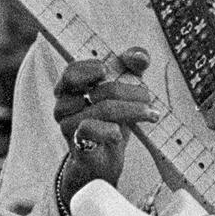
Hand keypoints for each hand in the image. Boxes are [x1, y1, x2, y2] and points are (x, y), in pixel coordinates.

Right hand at [54, 47, 159, 199]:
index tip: (108, 70)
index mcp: (69, 89)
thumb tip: (141, 56)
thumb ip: (130, 68)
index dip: (90, 67)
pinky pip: (90, 130)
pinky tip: (120, 133)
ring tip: (151, 114)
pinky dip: (109, 130)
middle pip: (98, 90)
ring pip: (102, 109)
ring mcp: (68, 126)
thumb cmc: (111, 120)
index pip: (72, 71)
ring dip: (132, 110)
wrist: (105, 159)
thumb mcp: (123, 90)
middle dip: (130, 91)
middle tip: (149, 97)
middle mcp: (64, 106)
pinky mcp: (77, 145)